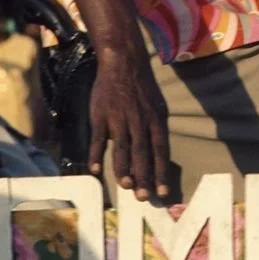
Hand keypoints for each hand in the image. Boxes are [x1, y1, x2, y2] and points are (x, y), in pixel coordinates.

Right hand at [88, 46, 169, 202]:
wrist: (122, 62)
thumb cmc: (142, 87)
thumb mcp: (156, 105)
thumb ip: (155, 129)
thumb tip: (156, 157)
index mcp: (155, 118)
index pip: (160, 149)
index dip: (161, 171)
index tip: (163, 192)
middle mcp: (139, 120)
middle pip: (142, 152)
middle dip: (144, 176)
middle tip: (144, 197)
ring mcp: (119, 117)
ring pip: (122, 147)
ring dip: (123, 168)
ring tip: (125, 185)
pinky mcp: (101, 115)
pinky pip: (99, 138)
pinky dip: (97, 154)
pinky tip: (95, 170)